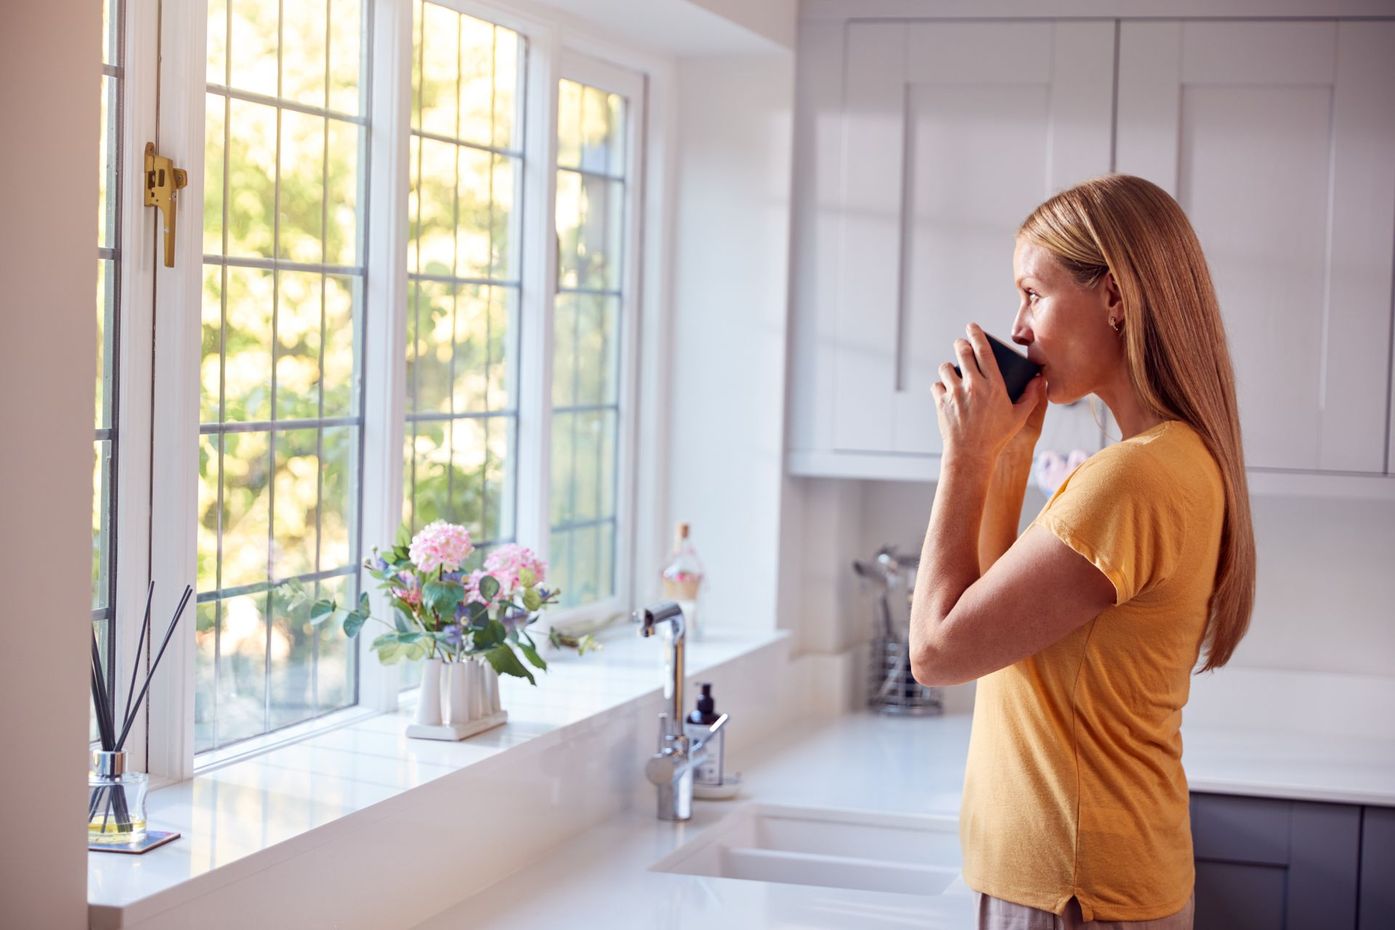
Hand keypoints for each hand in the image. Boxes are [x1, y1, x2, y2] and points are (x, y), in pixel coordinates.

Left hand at [931, 323, 1046, 467]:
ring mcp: (955, 393)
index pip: (983, 351)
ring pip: (946, 367)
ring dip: (949, 367)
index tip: (972, 327)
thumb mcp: (1019, 417)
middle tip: (962, 345)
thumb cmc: (997, 437)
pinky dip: (940, 386)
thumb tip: (1040, 379)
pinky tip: (946, 391)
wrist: (971, 455)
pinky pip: (937, 385)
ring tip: (953, 372)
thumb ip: (1031, 396)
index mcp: (993, 385)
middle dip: (961, 344)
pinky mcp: (941, 403)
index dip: (976, 334)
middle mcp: (973, 385)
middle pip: (963, 352)